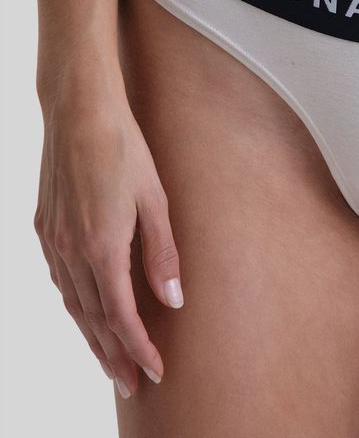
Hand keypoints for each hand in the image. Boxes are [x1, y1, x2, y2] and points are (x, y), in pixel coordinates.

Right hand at [34, 75, 183, 398]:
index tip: (155, 371)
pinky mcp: (45, 228)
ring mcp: (52, 241)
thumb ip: (163, 252)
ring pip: (72, 304)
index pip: (121, 315)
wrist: (79, 114)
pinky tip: (87, 312)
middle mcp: (70, 252)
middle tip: (129, 383)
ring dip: (92, 335)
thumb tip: (174, 298)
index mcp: (101, 247)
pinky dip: (76, 305)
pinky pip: (60, 280)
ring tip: (110, 359)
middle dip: (113, 355)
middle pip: (92, 319)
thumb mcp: (156, 199)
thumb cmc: (125, 150)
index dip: (138, 347)